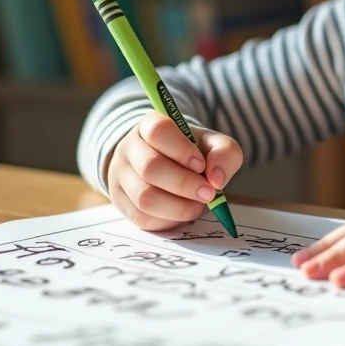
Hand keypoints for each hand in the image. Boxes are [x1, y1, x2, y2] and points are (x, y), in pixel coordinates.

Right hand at [107, 111, 242, 230]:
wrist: (168, 165)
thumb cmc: (192, 152)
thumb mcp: (213, 144)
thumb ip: (224, 153)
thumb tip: (217, 179)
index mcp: (149, 124)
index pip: (158, 131)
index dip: (181, 149)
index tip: (201, 164)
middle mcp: (128, 147)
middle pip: (150, 167)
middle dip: (184, 184)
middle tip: (209, 193)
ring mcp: (120, 176)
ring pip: (144, 197)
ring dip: (178, 207)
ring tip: (198, 205)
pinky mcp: (120, 202)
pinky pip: (142, 218)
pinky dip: (168, 220)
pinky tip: (182, 212)